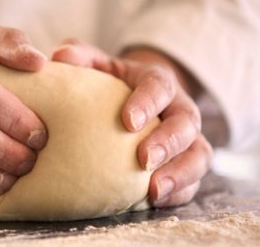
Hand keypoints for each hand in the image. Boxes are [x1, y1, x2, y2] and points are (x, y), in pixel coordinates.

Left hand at [52, 40, 212, 206]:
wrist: (137, 100)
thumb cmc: (113, 83)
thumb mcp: (99, 65)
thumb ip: (81, 58)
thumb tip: (60, 57)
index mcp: (158, 82)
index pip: (160, 86)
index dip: (148, 103)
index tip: (128, 121)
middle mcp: (179, 109)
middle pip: (187, 122)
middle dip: (169, 141)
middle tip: (144, 158)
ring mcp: (188, 139)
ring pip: (199, 154)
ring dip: (180, 173)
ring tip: (154, 190)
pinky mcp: (187, 163)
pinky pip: (193, 181)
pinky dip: (179, 193)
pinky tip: (155, 202)